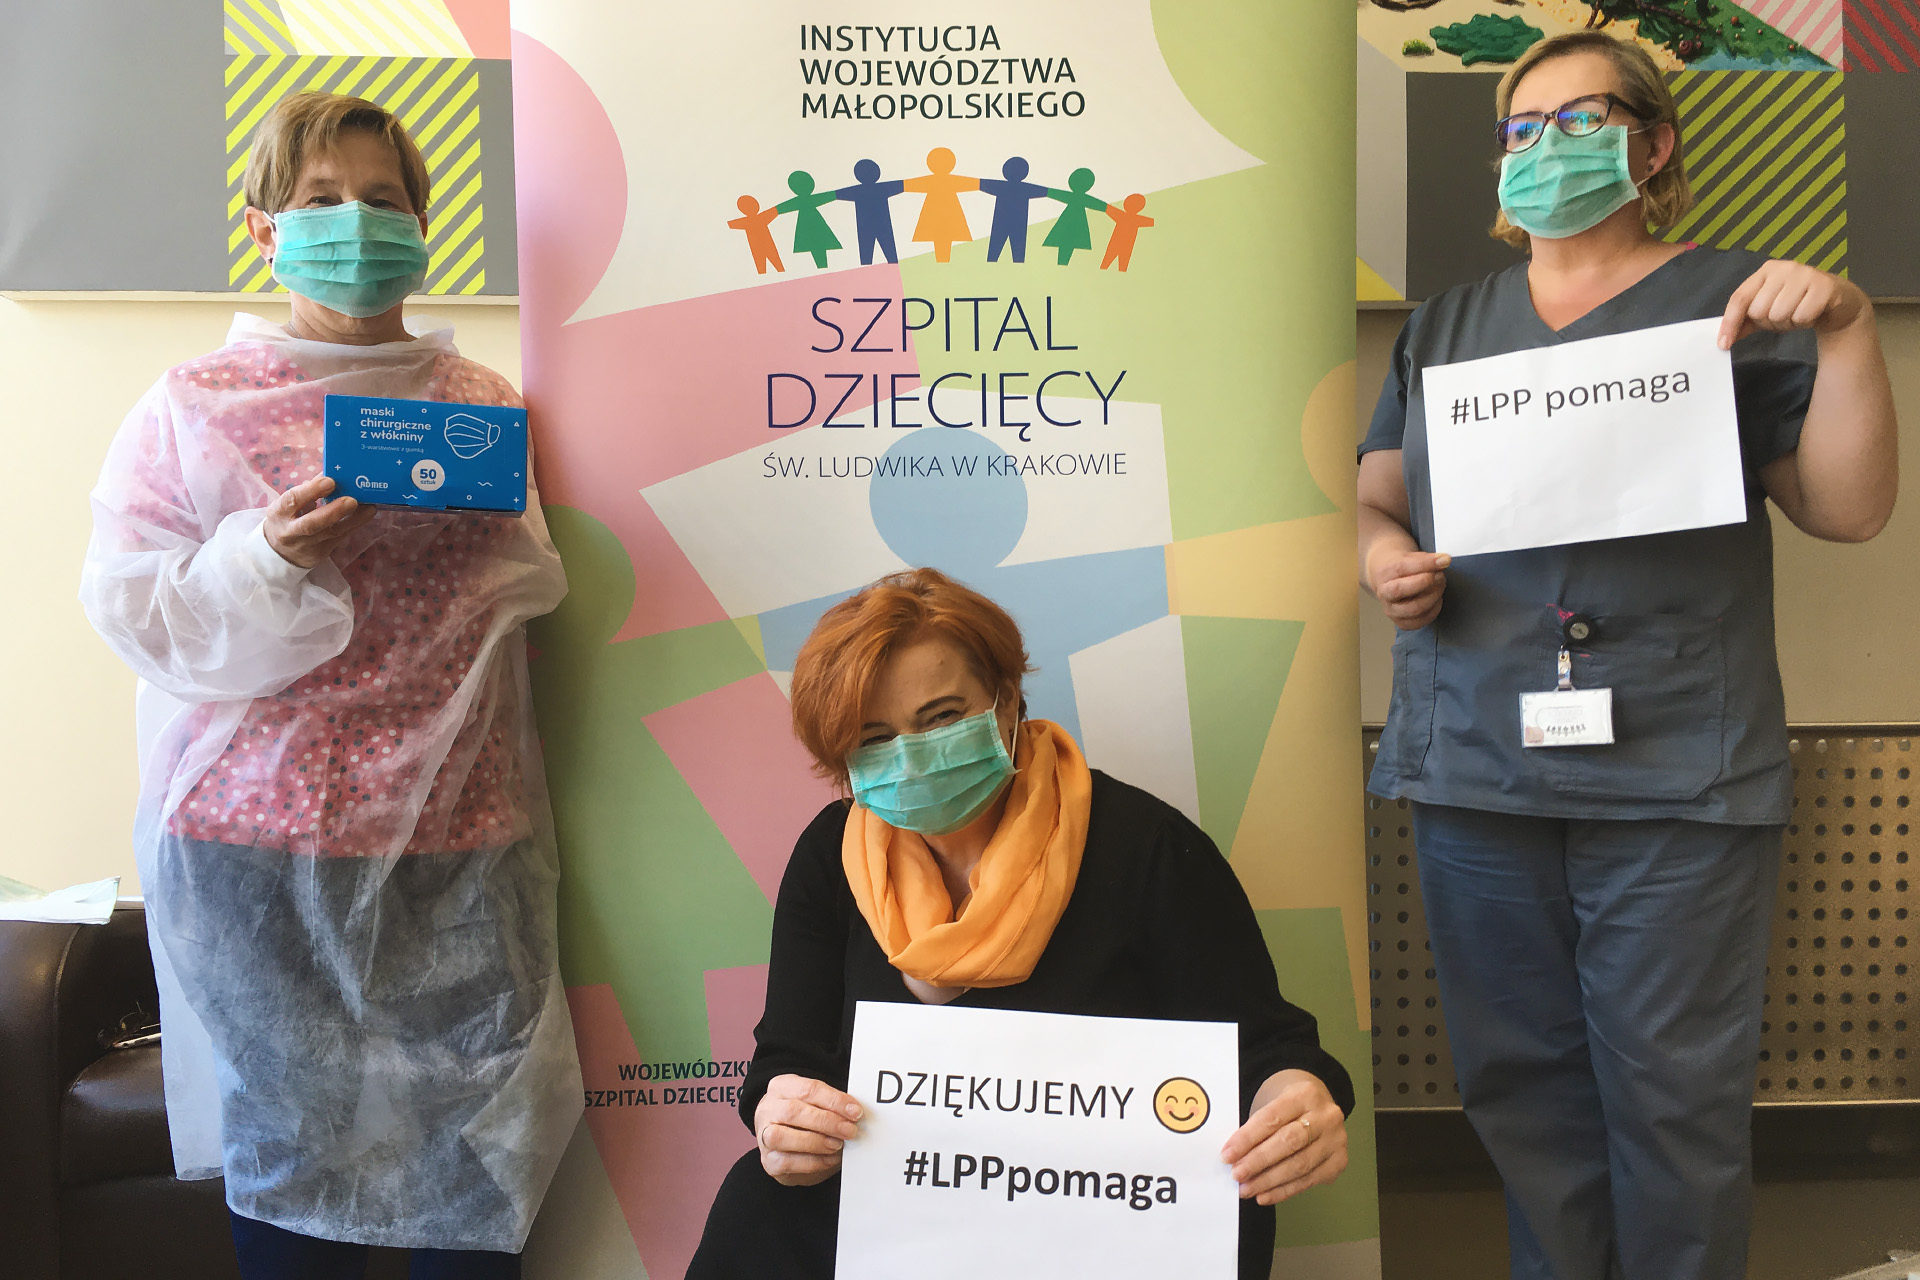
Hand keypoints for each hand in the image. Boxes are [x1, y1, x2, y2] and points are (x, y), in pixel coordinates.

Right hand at [263, 475, 376, 568]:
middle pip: (311, 524)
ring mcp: (306, 544)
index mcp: (279, 513)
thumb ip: (308, 490)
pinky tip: (366, 514)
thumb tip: (331, 472)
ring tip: (369, 507)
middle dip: (333, 511)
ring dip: (353, 519)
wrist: (280, 551)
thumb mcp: (288, 504)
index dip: (311, 490)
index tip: (330, 481)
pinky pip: (340, 537)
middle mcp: (290, 531)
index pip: (292, 500)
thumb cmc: (287, 518)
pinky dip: (354, 524)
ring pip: (331, 532)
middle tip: (352, 500)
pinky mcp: (321, 552)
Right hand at [754, 1074, 862, 1186]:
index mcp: (781, 1087)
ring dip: (816, 1142)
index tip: (855, 1111)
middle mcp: (768, 1109)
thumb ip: (832, 1106)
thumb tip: (855, 1113)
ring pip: (782, 1136)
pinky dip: (812, 1161)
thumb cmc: (804, 1119)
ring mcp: (763, 1135)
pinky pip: (787, 1161)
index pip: (808, 1089)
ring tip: (837, 1144)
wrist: (785, 1143)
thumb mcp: (817, 1104)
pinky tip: (829, 1158)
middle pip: (793, 1111)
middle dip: (826, 1122)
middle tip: (849, 1130)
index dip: (834, 1100)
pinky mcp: (768, 1160)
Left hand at [1220, 1069, 1347, 1206]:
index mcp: (1305, 1094)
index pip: (1272, 1118)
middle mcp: (1326, 1116)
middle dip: (1259, 1161)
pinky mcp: (1339, 1162)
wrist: (1317, 1104)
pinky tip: (1265, 1195)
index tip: (1227, 1155)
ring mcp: (1336, 1140)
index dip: (1247, 1138)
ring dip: (1269, 1181)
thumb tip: (1233, 1157)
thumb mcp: (1271, 1102)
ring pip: (1300, 1165)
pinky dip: (1284, 1191)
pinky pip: (1309, 1181)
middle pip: (1289, 1142)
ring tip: (1247, 1189)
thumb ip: (1255, 1127)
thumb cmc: (1287, 1107)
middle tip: (1237, 1175)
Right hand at [1368, 549, 1449, 629]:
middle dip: (1426, 582)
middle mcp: (1384, 593)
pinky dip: (1433, 610)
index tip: (1443, 560)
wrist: (1388, 580)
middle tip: (1440, 575)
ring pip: (1414, 608)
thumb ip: (1427, 559)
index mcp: (1383, 573)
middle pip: (1401, 590)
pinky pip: (1420, 621)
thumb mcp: (1410, 557)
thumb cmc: (1401, 569)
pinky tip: (1436, 599)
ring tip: (1440, 586)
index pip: (1401, 568)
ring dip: (1433, 596)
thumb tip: (1444, 561)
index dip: (1425, 564)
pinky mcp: (1401, 622)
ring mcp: (1391, 610)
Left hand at [1720, 259, 1869, 349]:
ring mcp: (1805, 274)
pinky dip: (1805, 321)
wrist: (1837, 302)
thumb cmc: (1797, 304)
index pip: (1739, 298)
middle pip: (1759, 310)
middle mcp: (1784, 268)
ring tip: (1798, 314)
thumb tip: (1723, 340)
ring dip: (1788, 322)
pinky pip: (1802, 315)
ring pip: (1780, 314)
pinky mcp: (1824, 285)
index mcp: (1765, 272)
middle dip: (1769, 322)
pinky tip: (1812, 313)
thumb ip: (1744, 322)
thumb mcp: (1767, 312)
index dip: (1730, 323)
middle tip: (1784, 316)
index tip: (1723, 345)